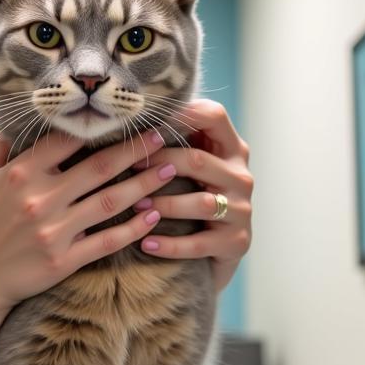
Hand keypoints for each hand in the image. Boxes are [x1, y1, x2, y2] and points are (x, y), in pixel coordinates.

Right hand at [0, 127, 174, 315]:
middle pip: (99, 167)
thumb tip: (8, 118)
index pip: (68, 140)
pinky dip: (133, 228)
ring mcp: (54, 231)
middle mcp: (39, 199)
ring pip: (111, 202)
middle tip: (162, 136)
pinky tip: (152, 215)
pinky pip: (107, 241)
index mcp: (21, 173)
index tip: (125, 117)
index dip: (99, 127)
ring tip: (169, 170)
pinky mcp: (64, 260)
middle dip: (135, 150)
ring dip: (144, 184)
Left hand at [130, 99, 252, 292]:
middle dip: (158, 163)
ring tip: (135, 207)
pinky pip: (199, 243)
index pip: (214, 116)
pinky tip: (146, 243)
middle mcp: (240, 176)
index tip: (143, 123)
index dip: (180, 114)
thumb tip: (122, 121)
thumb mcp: (189, 167)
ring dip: (163, 204)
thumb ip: (171, 142)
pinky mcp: (236, 242)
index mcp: (231, 149)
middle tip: (126, 168)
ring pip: (201, 203)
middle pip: (198, 160)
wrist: (218, 250)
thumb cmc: (191, 196)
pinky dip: (170, 244)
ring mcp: (242, 210)